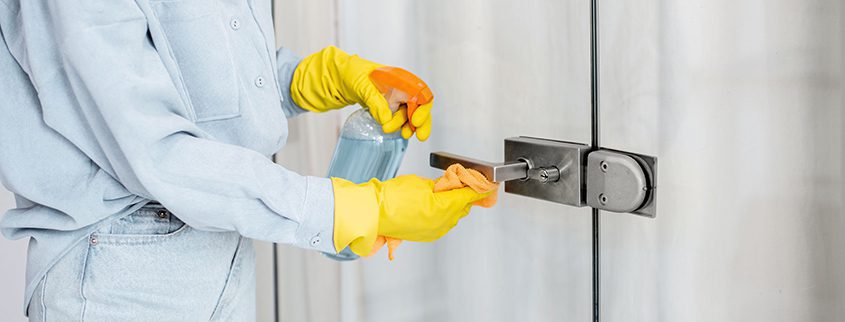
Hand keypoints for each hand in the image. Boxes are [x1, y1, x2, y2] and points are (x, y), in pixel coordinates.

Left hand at [290, 46, 432, 139]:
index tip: (416, 121)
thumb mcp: (361, 85)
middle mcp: (398, 88)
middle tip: (410, 135)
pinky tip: (396, 133)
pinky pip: (397, 118)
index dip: (423, 107)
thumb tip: (386, 120)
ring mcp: (392, 98)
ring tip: (397, 133)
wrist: (333, 76)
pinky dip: (399, 126)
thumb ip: (375, 101)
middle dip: (418, 121)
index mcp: (398, 78)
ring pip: (408, 114)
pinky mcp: (384, 107)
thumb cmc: (348, 72)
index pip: (420, 92)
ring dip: (406, 125)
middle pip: (418, 106)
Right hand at [331, 175, 491, 255]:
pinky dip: (445, 212)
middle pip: (464, 207)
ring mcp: (434, 231)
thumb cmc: (390, 197)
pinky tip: (438, 203)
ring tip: (448, 190)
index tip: (489, 183)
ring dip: (455, 203)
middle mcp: (442, 223)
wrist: (371, 214)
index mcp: (442, 209)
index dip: (480, 188)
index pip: (469, 196)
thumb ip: (441, 185)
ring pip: (455, 215)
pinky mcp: (426, 235)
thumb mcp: (421, 184)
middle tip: (465, 181)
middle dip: (466, 194)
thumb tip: (454, 185)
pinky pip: (444, 222)